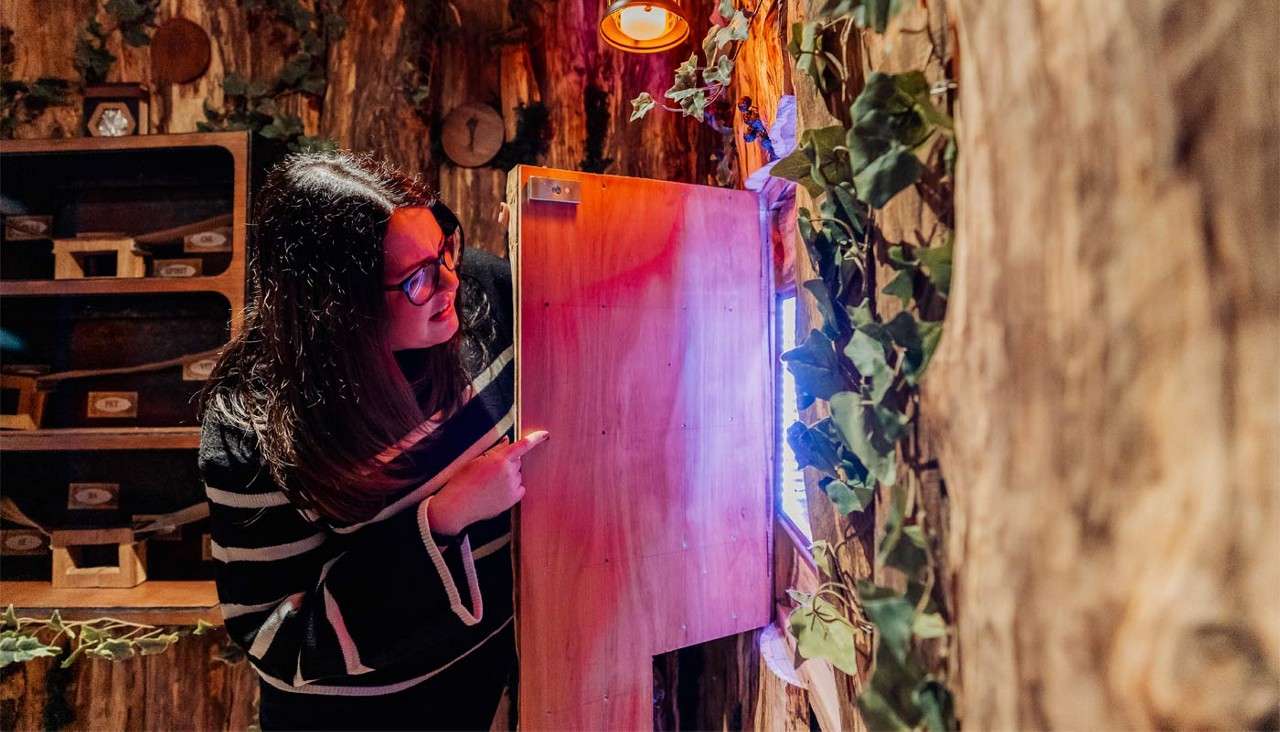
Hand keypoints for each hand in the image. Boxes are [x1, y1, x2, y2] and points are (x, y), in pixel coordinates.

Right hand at [426, 430, 549, 534]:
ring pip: (517, 475)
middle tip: (491, 471)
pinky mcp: (513, 499)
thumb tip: (508, 441)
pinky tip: (496, 492)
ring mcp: (512, 486)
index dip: (536, 438)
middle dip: (509, 462)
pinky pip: (519, 488)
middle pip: (518, 461)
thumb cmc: (463, 480)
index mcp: (499, 460)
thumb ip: (495, 450)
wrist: (458, 505)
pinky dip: (512, 488)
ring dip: (509, 476)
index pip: (523, 445)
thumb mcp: (476, 460)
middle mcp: (509, 472)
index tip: (545, 434)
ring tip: (490, 484)